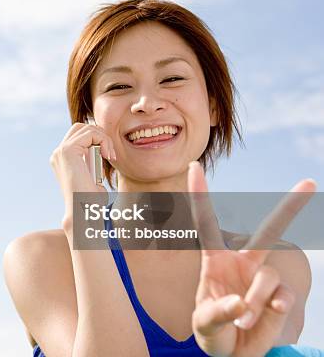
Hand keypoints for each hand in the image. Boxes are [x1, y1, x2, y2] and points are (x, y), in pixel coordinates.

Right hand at [49, 121, 115, 228]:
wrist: (85, 211)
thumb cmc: (91, 200)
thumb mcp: (93, 177)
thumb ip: (93, 162)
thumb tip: (101, 152)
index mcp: (62, 159)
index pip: (79, 135)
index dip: (97, 140)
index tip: (109, 157)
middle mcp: (58, 154)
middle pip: (81, 127)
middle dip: (99, 135)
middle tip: (110, 154)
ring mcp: (60, 151)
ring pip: (86, 128)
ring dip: (104, 139)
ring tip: (110, 156)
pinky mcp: (67, 151)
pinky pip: (91, 133)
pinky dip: (104, 141)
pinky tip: (108, 156)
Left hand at [188, 161, 315, 356]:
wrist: (232, 353)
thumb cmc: (212, 331)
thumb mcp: (204, 325)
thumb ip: (216, 313)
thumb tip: (240, 304)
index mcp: (215, 260)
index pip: (206, 222)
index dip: (199, 195)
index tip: (193, 166)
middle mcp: (242, 263)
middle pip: (267, 232)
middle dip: (290, 208)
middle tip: (310, 183)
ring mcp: (263, 280)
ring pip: (268, 277)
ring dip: (257, 302)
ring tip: (243, 321)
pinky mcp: (280, 299)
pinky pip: (282, 298)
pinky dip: (272, 310)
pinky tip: (266, 317)